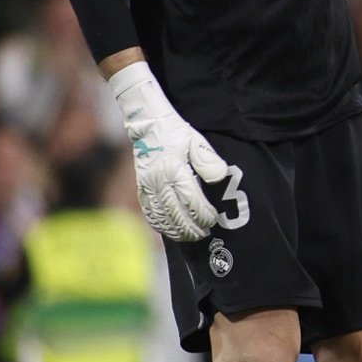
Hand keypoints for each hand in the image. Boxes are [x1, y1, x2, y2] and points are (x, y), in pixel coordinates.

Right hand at [109, 62, 228, 241]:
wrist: (148, 125)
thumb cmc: (175, 133)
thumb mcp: (196, 140)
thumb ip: (208, 160)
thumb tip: (219, 177)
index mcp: (174, 169)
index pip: (191, 200)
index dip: (203, 214)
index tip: (213, 219)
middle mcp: (158, 181)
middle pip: (176, 214)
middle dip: (191, 228)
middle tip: (204, 233)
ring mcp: (147, 187)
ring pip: (162, 217)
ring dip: (177, 231)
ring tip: (191, 236)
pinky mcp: (141, 189)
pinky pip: (150, 213)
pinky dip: (161, 225)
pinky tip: (172, 230)